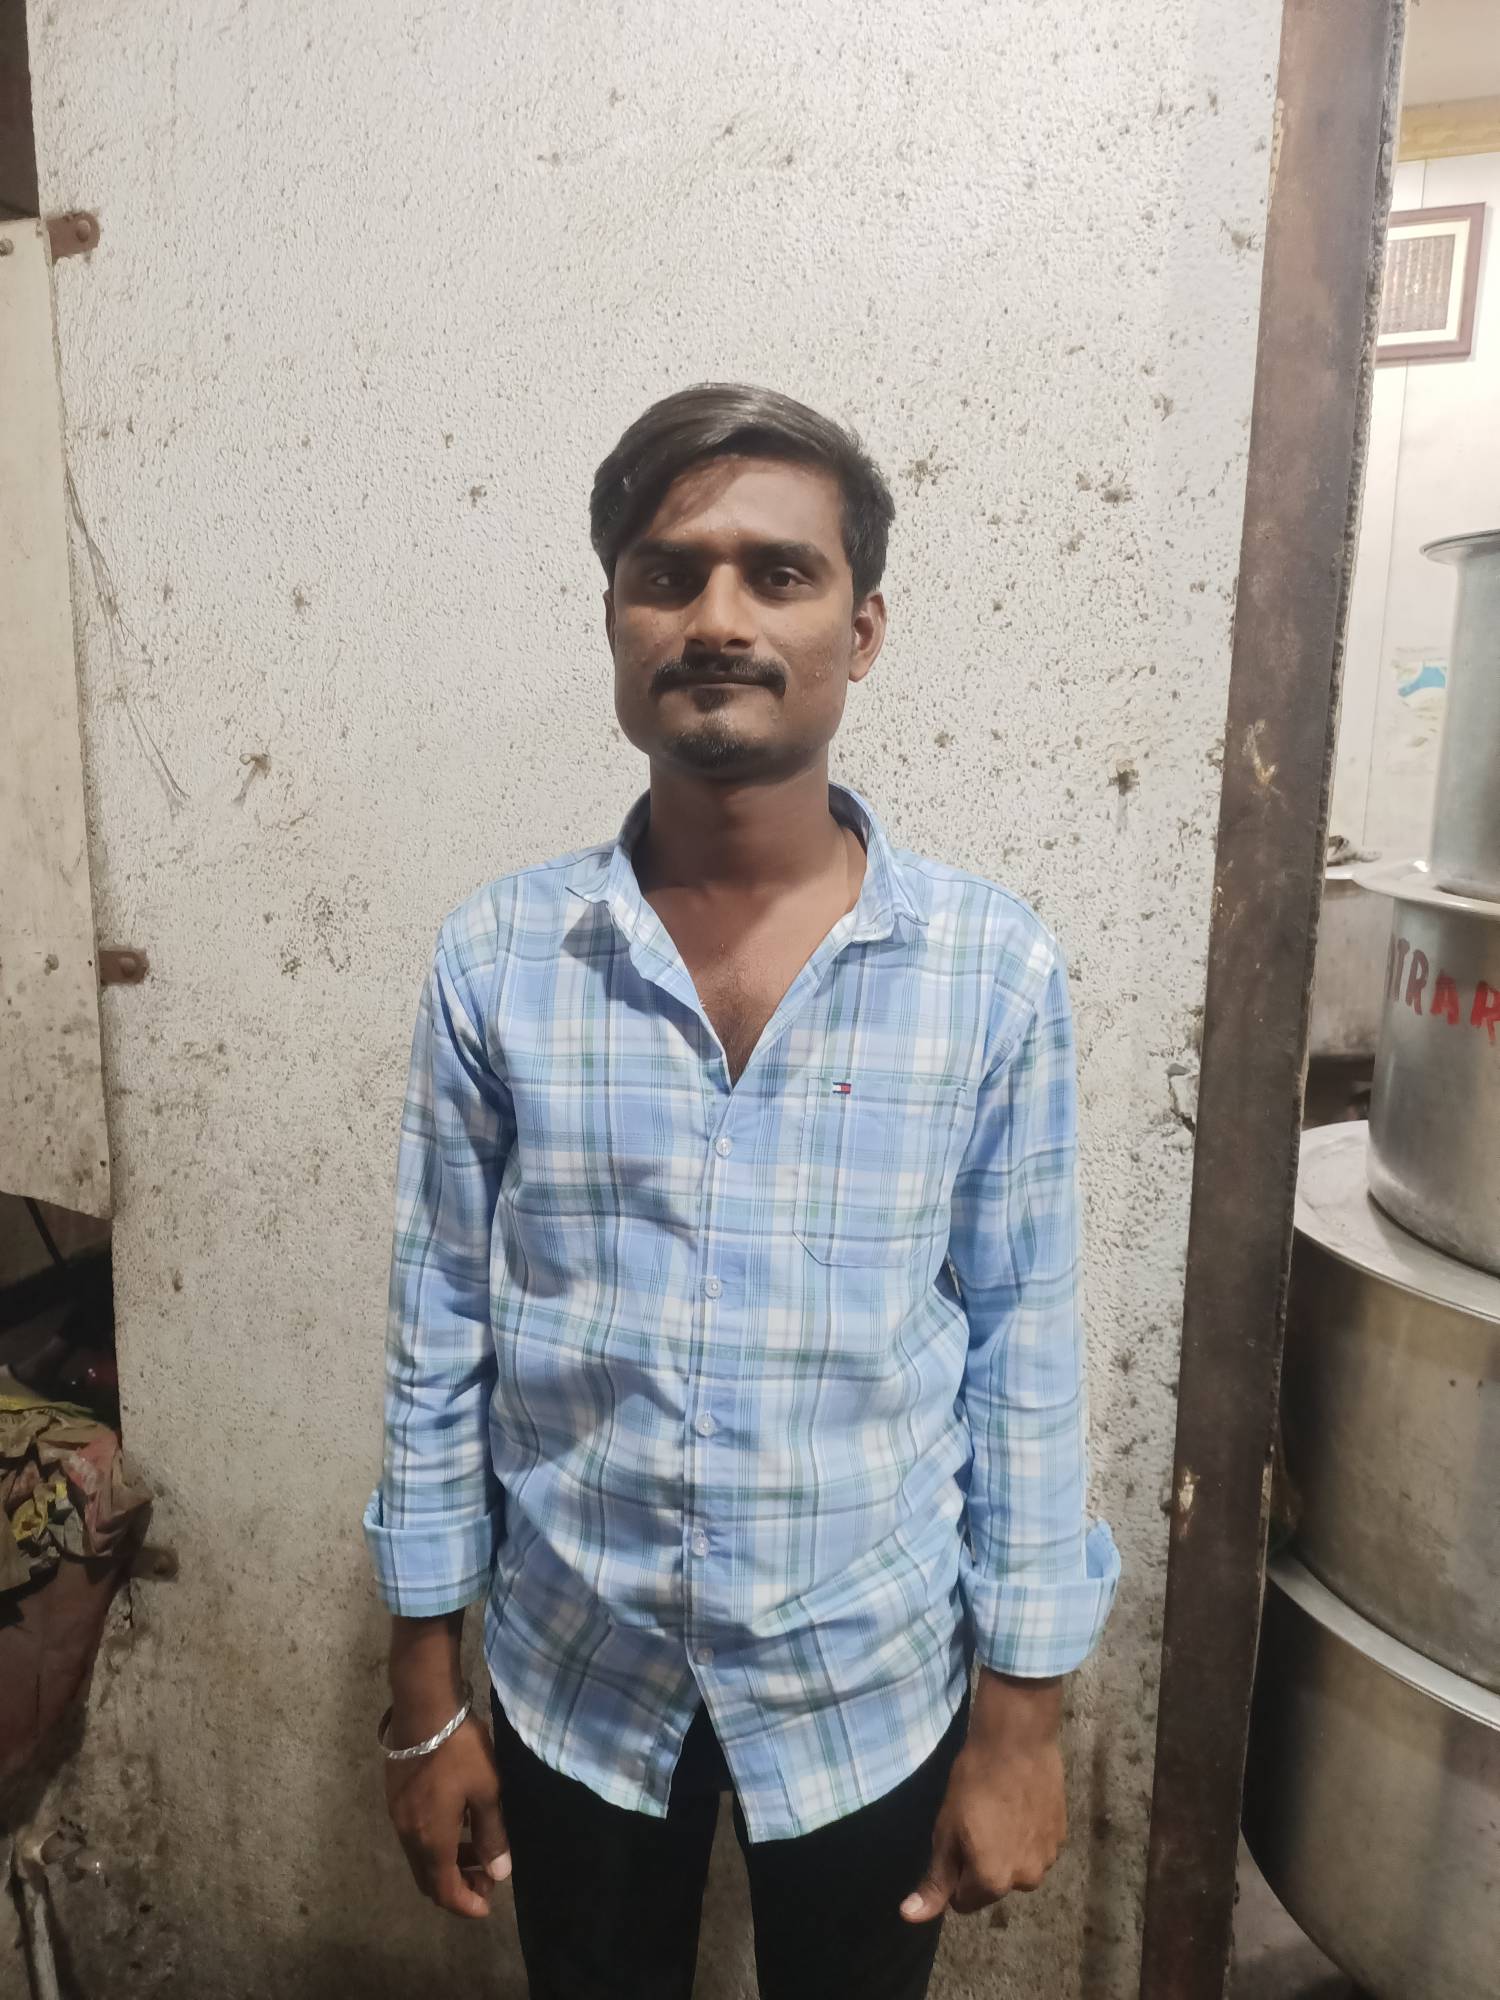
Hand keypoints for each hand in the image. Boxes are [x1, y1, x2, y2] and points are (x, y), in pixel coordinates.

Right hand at [385, 1713, 510, 1919]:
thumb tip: (499, 1873)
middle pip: (428, 1878)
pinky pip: (415, 1836)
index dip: (465, 1904)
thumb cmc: (459, 1750)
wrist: (422, 1707)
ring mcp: (397, 1816)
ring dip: (446, 1863)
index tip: (487, 1906)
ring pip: (420, 1857)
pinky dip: (436, 1842)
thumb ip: (492, 1835)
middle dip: (457, 1886)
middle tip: (486, 1877)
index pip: (444, 1890)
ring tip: (476, 1850)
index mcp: (431, 1839)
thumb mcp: (487, 1791)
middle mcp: (408, 1835)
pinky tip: (457, 1823)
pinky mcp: (395, 1797)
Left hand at [900, 1672, 1066, 1921]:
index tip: (956, 1838)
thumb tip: (909, 1917)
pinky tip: (1020, 1804)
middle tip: (977, 1821)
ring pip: (1016, 1867)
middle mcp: (1026, 1880)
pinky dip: (1026, 1835)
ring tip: (1000, 1810)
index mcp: (992, 1882)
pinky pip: (1036, 1848)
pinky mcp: (1062, 1836)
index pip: (963, 1901)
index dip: (954, 1871)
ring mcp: (1049, 1858)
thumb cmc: (973, 1781)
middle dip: (982, 1863)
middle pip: (992, 1885)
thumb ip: (934, 1881)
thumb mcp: (945, 1830)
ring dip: (1007, 1850)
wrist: (1016, 1739)